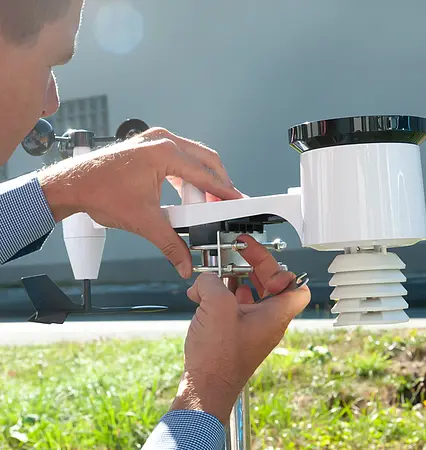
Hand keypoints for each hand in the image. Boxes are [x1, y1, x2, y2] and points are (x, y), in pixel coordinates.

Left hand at [38, 127, 242, 277]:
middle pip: (206, 159)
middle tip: (224, 203)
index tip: (237, 201)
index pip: (205, 174)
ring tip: (207, 202)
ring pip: (194, 157)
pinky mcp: (149, 146)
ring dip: (203, 179)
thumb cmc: (100, 192)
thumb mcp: (143, 221)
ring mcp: (155, 140)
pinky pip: (179, 159)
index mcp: (164, 153)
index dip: (224, 190)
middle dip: (218, 182)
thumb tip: (184, 263)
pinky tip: (188, 194)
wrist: (73, 184)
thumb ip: (170, 243)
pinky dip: (188, 176)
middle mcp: (163, 140)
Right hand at [170, 235, 309, 423]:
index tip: (262, 262)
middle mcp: (267, 322)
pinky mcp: (236, 335)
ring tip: (220, 273)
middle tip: (240, 254)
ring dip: (237, 280)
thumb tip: (206, 280)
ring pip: (252, 295)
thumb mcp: (216, 307)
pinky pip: (236, 307)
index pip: (298, 288)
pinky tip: (206, 295)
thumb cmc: (218, 359)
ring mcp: (251, 329)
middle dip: (255, 266)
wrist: (204, 389)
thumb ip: (212, 282)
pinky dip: (224, 297)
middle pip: (271, 285)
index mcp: (274, 316)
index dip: (283, 271)